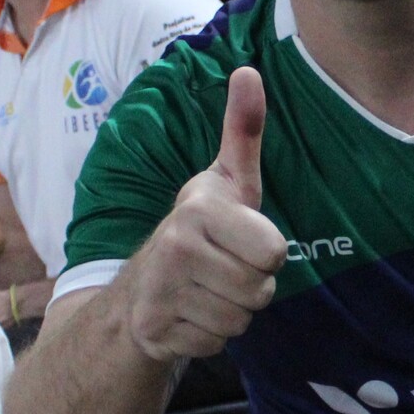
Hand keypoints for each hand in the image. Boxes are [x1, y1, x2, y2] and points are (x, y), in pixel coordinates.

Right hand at [123, 66, 287, 362]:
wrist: (139, 287)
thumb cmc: (200, 227)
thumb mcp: (227, 180)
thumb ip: (243, 130)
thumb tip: (249, 70)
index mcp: (199, 210)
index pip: (274, 251)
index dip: (267, 252)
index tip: (241, 238)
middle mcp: (175, 247)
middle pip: (262, 289)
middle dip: (253, 284)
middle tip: (225, 267)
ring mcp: (161, 292)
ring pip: (242, 319)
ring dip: (234, 310)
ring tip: (207, 288)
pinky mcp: (156, 331)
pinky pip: (219, 342)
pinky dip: (212, 334)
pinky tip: (191, 312)